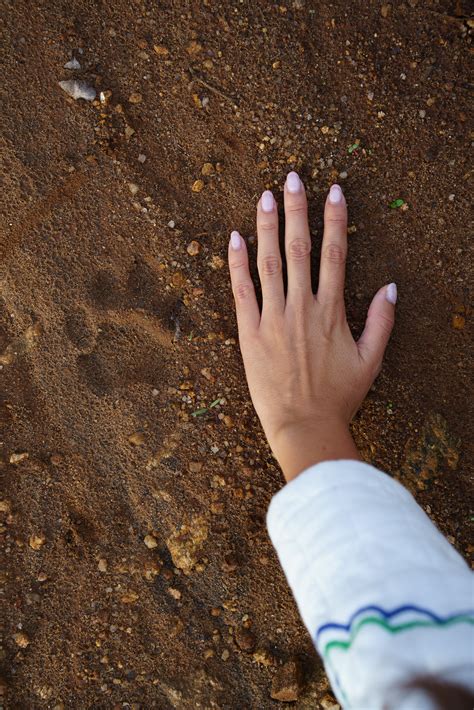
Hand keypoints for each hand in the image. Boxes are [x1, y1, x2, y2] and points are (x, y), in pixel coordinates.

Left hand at [228, 173, 396, 481]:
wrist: (304, 426)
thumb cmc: (339, 397)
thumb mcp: (371, 361)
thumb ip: (382, 321)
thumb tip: (391, 286)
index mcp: (331, 311)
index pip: (334, 254)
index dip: (335, 220)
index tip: (334, 192)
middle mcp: (302, 307)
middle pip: (300, 248)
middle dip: (298, 209)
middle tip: (293, 178)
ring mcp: (273, 318)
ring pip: (269, 262)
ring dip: (267, 227)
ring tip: (265, 196)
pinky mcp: (249, 333)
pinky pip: (241, 291)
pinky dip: (237, 264)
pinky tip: (234, 238)